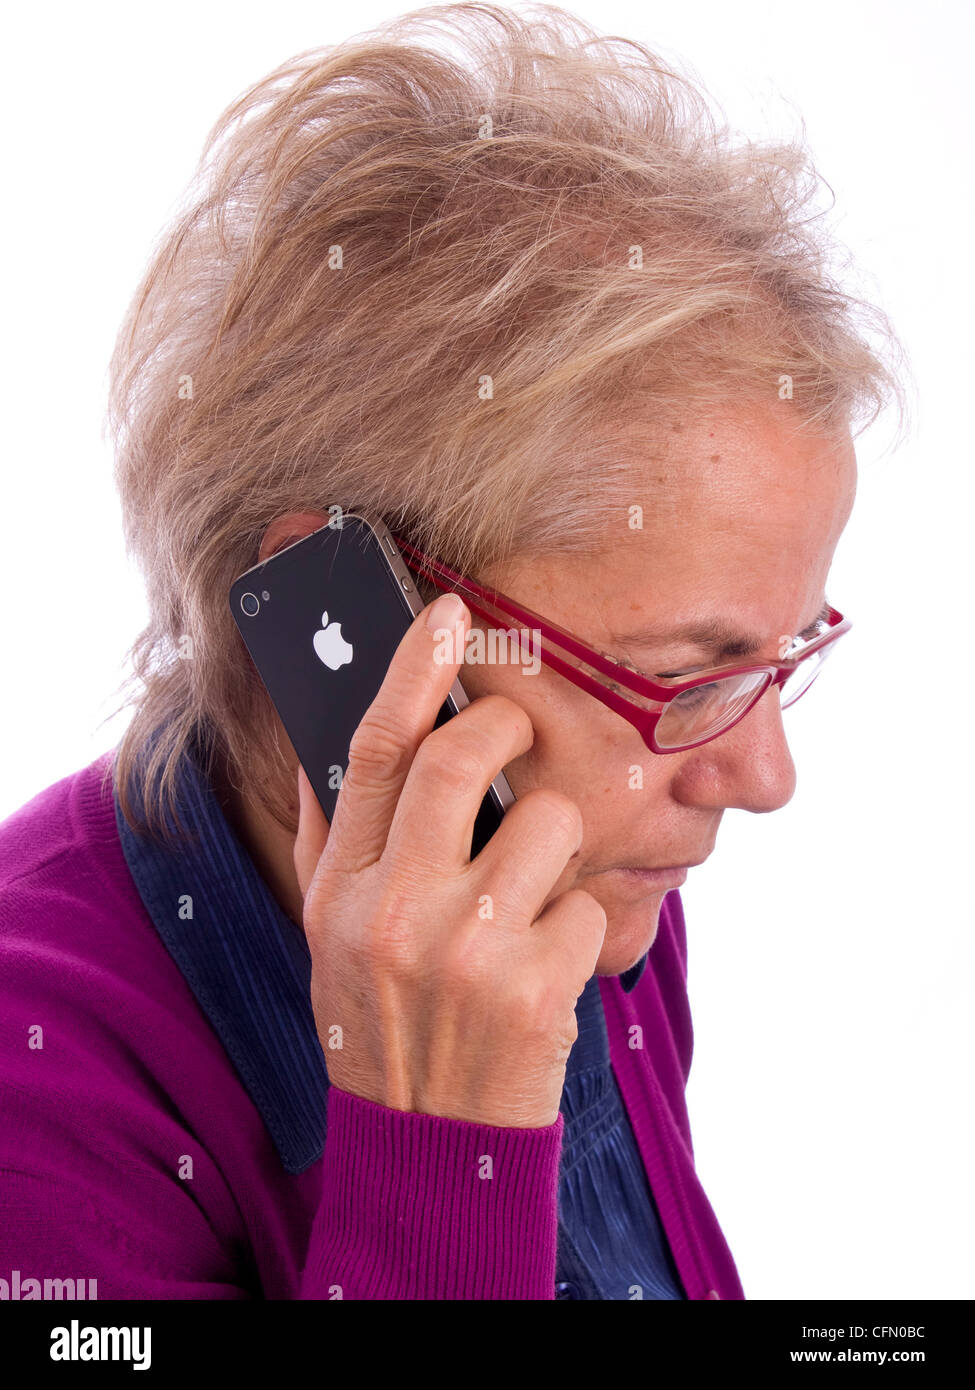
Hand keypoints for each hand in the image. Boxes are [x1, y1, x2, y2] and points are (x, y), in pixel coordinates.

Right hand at [294, 591, 606, 1127]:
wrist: (429, 1146)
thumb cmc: (381, 1024)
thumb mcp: (329, 935)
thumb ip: (327, 839)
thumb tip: (333, 744)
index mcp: (343, 889)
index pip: (372, 751)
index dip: (412, 668)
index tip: (449, 611)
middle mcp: (395, 912)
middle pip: (464, 757)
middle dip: (507, 728)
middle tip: (517, 742)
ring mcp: (468, 950)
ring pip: (550, 820)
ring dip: (555, 846)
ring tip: (528, 895)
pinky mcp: (536, 988)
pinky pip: (588, 903)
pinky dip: (579, 925)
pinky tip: (545, 965)